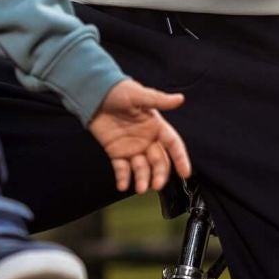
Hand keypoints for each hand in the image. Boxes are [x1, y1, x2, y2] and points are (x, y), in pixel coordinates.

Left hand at [88, 78, 191, 193]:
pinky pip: (122, 169)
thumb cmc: (117, 90)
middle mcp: (147, 140)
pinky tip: (122, 185)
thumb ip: (158, 100)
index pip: (173, 145)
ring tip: (140, 188)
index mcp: (156, 126)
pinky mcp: (116, 153)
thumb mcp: (138, 95)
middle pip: (159, 161)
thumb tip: (179, 99)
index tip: (185, 173)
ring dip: (143, 179)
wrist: (93, 94)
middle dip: (159, 174)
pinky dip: (123, 178)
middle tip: (156, 184)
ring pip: (142, 168)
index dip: (180, 158)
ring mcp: (132, 148)